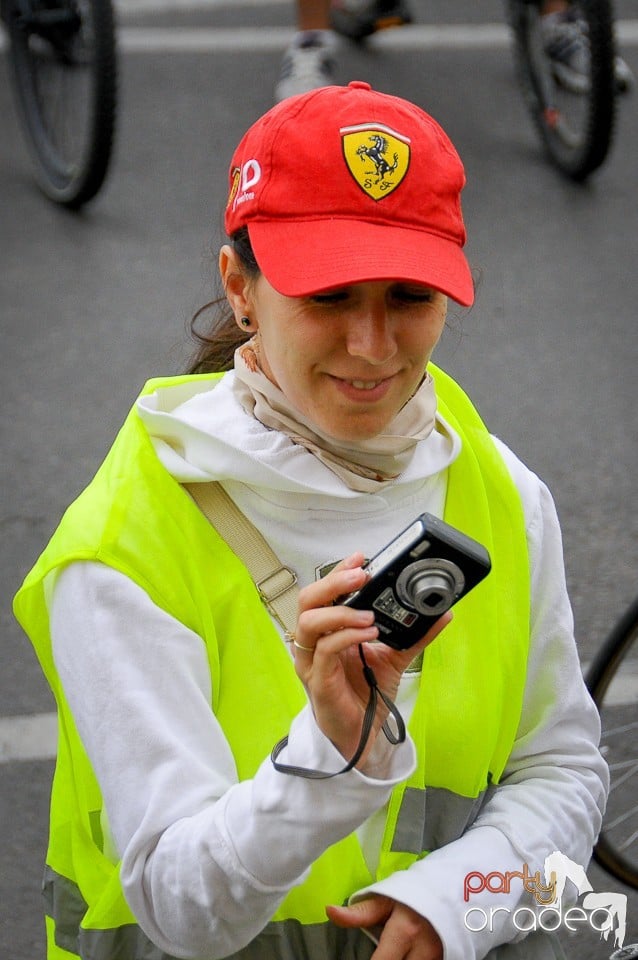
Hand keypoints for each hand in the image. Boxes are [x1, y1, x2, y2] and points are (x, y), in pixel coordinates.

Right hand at [292, 553, 450, 765]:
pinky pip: (324, 652)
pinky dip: (346, 637)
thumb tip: (443, 613)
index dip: (339, 571)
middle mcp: (315, 642)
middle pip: (308, 600)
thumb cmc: (368, 694)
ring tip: (369, 615)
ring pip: (309, 622)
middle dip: (333, 583)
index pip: (325, 592)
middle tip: (361, 576)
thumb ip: (416, 634)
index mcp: (329, 630)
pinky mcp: (318, 682)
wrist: (364, 736)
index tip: (362, 558)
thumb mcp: (396, 657)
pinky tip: (368, 634)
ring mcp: (312, 661)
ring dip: (340, 612)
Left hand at [327, 895, 442, 959]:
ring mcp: (436, 959)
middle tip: (380, 952)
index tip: (360, 959)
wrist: (455, 891)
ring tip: (389, 951)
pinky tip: (403, 954)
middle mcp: (423, 951)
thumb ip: (360, 912)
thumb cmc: (415, 893)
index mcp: (405, 932)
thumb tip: (329, 912)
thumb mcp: (387, 898)